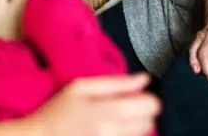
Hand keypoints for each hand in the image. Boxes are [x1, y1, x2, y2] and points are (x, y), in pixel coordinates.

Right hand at [27, 74, 159, 135]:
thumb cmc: (59, 111)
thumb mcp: (80, 88)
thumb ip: (116, 83)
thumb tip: (145, 78)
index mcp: (103, 111)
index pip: (148, 105)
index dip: (148, 100)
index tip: (138, 98)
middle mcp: (109, 132)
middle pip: (148, 123)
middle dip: (142, 115)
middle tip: (126, 111)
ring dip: (135, 128)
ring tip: (116, 123)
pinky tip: (111, 133)